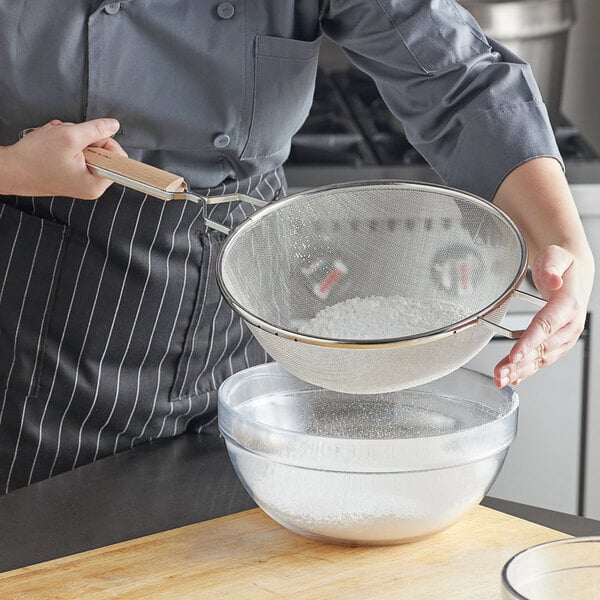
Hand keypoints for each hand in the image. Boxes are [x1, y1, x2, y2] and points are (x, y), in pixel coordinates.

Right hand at [0, 118, 126, 198]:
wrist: (10, 170)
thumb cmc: (34, 159)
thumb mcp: (69, 137)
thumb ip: (96, 130)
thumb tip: (113, 125)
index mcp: (96, 183)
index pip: (118, 158)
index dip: (104, 142)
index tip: (88, 139)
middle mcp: (92, 185)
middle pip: (103, 151)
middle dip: (84, 139)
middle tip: (67, 140)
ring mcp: (81, 180)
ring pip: (88, 149)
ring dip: (72, 139)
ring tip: (56, 142)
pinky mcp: (72, 174)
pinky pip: (77, 153)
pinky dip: (66, 144)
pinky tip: (54, 145)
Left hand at [494, 244, 588, 386]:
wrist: (572, 274)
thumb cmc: (561, 265)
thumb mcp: (556, 257)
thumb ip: (552, 267)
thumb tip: (552, 279)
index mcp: (569, 305)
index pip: (546, 326)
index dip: (530, 341)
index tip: (514, 355)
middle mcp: (570, 325)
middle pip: (542, 348)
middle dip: (520, 363)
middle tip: (499, 374)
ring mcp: (564, 337)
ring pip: (541, 358)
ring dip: (520, 371)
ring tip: (500, 379)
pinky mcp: (557, 343)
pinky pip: (541, 359)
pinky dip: (526, 370)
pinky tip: (513, 378)